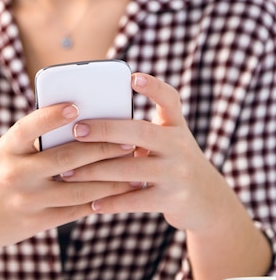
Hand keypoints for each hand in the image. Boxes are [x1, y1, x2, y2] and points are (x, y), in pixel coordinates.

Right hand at [0, 102, 133, 248]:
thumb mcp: (5, 151)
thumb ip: (36, 140)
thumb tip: (82, 122)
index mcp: (6, 148)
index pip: (29, 128)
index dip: (51, 116)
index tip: (76, 106)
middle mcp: (15, 173)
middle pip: (66, 158)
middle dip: (102, 148)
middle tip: (130, 139)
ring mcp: (26, 200)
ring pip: (77, 188)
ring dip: (111, 179)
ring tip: (135, 168)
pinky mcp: (35, 222)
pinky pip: (74, 210)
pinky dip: (100, 200)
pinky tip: (119, 192)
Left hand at [61, 72, 228, 231]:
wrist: (209, 202)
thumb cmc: (174, 164)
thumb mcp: (169, 140)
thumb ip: (143, 129)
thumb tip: (92, 122)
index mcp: (176, 126)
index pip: (169, 99)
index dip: (153, 87)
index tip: (133, 78)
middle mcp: (180, 145)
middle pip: (139, 132)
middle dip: (104, 130)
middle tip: (76, 130)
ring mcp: (178, 173)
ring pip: (129, 169)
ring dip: (95, 171)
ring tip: (69, 173)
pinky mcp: (173, 200)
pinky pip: (134, 200)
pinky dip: (111, 202)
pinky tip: (91, 202)